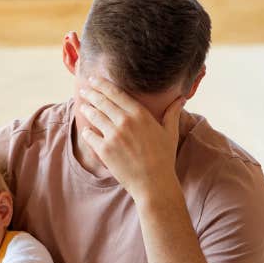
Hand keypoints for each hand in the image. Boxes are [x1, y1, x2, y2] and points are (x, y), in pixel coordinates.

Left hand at [78, 75, 184, 201]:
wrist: (153, 183)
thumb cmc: (163, 158)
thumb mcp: (170, 132)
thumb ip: (172, 113)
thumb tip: (181, 98)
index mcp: (140, 114)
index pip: (117, 93)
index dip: (103, 85)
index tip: (95, 79)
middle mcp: (125, 121)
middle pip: (103, 102)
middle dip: (92, 93)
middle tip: (84, 88)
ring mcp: (113, 135)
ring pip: (95, 116)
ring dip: (87, 109)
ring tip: (83, 105)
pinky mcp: (104, 150)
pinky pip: (90, 136)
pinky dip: (87, 131)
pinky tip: (86, 129)